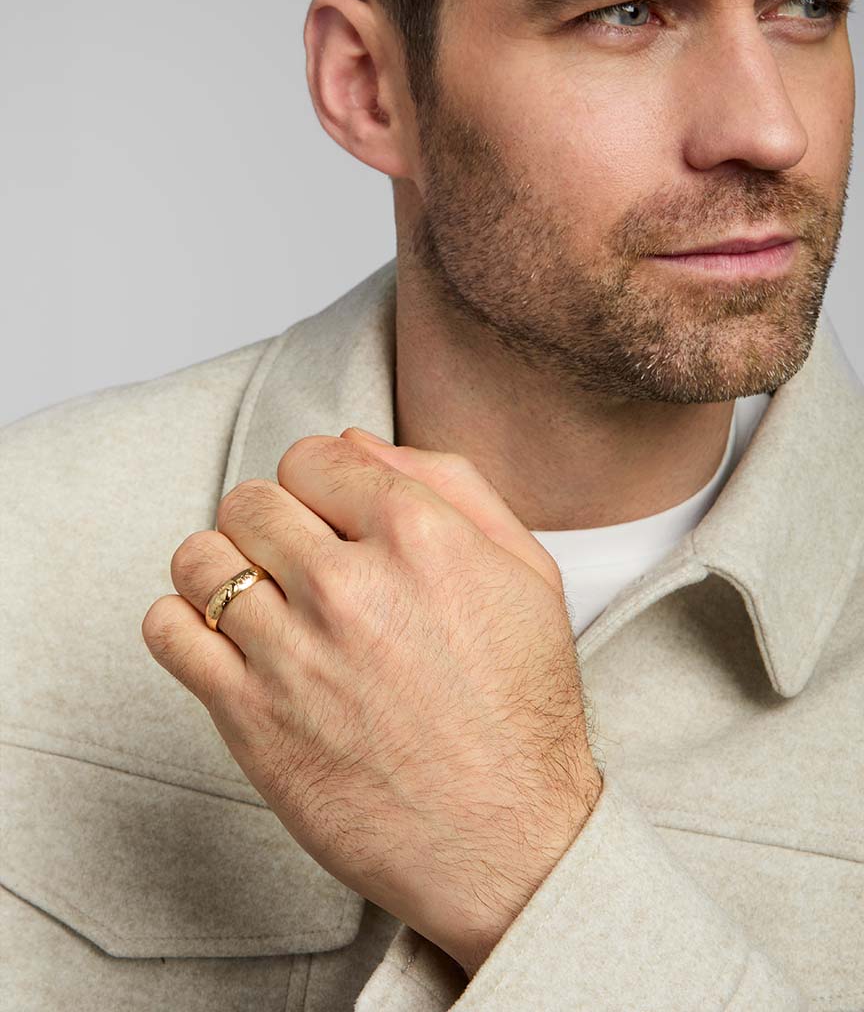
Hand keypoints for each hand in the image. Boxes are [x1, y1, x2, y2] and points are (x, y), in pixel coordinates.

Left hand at [141, 427, 602, 978]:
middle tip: (300, 566)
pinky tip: (226, 641)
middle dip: (271, 523)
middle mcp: (349, 584)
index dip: (318, 485)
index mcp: (419, 535)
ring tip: (261, 603)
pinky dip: (182, 623)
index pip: (311, 457)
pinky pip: (167, 629)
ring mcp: (293, 652)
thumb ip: (449, 483)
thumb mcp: (525, 571)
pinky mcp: (250, 719)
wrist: (504, 840)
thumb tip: (355, 442)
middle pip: (249, 500)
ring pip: (200, 557)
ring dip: (223, 569)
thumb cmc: (520, 705)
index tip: (329, 520)